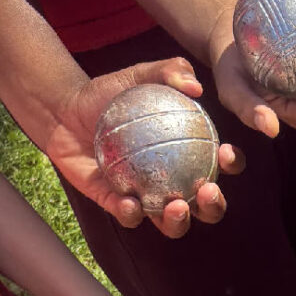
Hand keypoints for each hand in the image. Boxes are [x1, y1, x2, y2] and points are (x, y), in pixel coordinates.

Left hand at [36, 56, 242, 238]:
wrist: (64, 111)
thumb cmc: (107, 94)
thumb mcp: (137, 75)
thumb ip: (167, 71)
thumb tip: (195, 86)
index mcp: (187, 155)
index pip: (218, 164)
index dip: (231, 164)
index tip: (225, 152)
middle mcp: (173, 182)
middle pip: (204, 206)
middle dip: (214, 206)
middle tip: (207, 191)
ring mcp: (148, 198)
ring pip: (172, 224)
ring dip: (179, 222)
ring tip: (176, 207)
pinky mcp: (119, 207)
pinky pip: (131, 218)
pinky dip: (132, 213)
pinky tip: (130, 202)